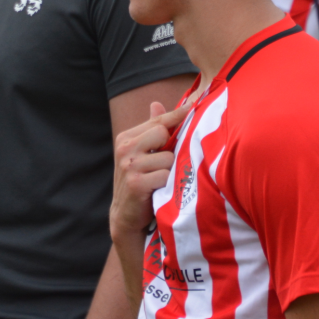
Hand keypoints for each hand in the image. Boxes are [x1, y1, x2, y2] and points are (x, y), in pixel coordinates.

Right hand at [110, 100, 192, 237]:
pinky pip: (166, 176)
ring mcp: (129, 166)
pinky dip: (167, 184)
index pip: (157, 121)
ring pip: (168, 158)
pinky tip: (159, 190)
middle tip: (163, 164)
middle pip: (162, 133)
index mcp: (126, 138)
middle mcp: (125, 149)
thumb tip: (156, 103)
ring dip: (170, 170)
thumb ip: (151, 130)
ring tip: (161, 180)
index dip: (177, 114)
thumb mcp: (142, 154)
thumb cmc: (140, 181)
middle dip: (170, 148)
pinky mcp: (136, 183)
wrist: (126, 215)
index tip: (193, 106)